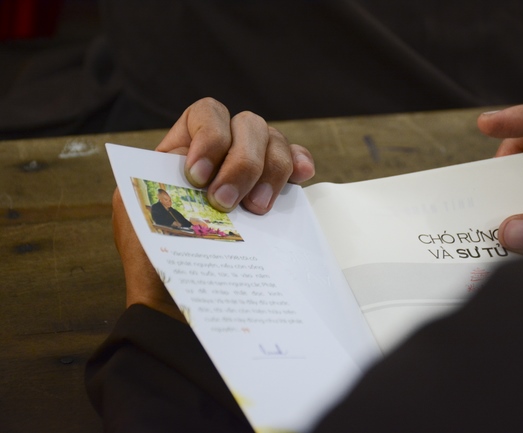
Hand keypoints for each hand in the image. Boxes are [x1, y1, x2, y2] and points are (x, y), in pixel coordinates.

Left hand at [113, 98, 315, 317]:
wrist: (178, 307)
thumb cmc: (155, 262)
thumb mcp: (138, 214)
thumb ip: (157, 178)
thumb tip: (187, 160)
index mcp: (184, 152)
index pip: (206, 114)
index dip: (210, 137)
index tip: (199, 177)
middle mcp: (221, 155)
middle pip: (248, 124)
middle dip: (242, 163)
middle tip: (228, 204)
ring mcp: (251, 173)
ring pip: (275, 142)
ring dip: (270, 171)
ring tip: (258, 210)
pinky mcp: (272, 193)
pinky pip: (296, 162)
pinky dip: (300, 163)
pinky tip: (302, 176)